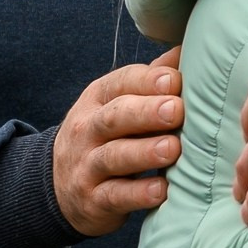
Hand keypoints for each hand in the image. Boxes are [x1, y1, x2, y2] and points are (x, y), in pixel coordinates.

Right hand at [52, 47, 182, 237]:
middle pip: (115, 116)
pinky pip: (115, 196)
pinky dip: (138, 194)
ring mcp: (87, 166)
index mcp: (99, 98)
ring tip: (173, 149)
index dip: (148, 81)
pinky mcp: (93, 200)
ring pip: (114, 157)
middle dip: (146, 112)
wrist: (58, 186)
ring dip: (144, 152)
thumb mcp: (119, 102)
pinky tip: (161, 190)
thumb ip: (152, 78)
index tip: (175, 80)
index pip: (121, 83)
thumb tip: (190, 46)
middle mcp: (89, 129)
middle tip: (177, 110)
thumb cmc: (107, 135)